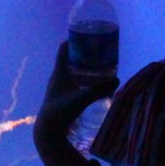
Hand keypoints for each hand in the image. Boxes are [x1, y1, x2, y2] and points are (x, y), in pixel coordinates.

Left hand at [32, 42, 117, 165]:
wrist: (48, 131)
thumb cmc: (60, 112)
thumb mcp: (81, 99)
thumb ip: (99, 90)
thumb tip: (117, 80)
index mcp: (59, 72)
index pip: (64, 49)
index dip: (73, 40)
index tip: (87, 34)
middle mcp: (58, 77)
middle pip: (70, 58)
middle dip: (84, 53)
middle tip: (99, 50)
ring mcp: (59, 86)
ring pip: (72, 70)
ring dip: (84, 66)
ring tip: (100, 64)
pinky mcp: (62, 96)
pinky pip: (74, 81)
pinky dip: (83, 78)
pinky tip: (94, 83)